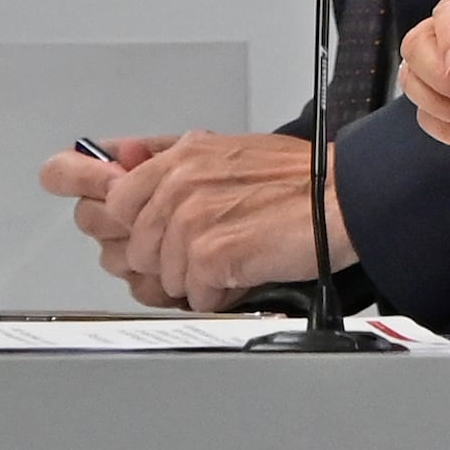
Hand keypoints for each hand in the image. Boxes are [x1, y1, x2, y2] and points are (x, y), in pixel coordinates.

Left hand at [35, 130, 345, 311]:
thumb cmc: (294, 181)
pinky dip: (219, 295)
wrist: (341, 199)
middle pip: (128, 249)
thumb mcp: (222, 151)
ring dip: (194, 280)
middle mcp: (178, 183)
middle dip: (161, 260)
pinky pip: (193, 297)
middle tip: (201, 249)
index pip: (108, 200)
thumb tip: (116, 162)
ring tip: (231, 256)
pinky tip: (243, 272)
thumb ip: (166, 159)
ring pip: (159, 278)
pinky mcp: (211, 255)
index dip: (124, 227)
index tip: (136, 232)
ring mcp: (192, 219)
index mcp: (178, 156)